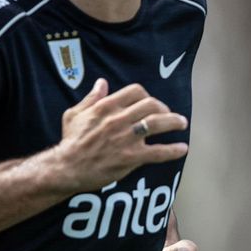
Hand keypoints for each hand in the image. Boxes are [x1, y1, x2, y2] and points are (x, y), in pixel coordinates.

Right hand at [58, 79, 188, 191]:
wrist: (67, 167)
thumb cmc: (70, 141)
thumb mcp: (74, 114)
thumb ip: (91, 98)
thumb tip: (102, 83)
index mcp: (106, 107)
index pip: (136, 91)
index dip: (147, 95)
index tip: (151, 103)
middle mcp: (118, 119)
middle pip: (151, 105)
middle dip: (164, 108)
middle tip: (170, 115)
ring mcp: (126, 138)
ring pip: (158, 124)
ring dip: (174, 122)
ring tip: (182, 124)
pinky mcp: (131, 157)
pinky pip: (158, 152)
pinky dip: (173, 150)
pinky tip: (182, 149)